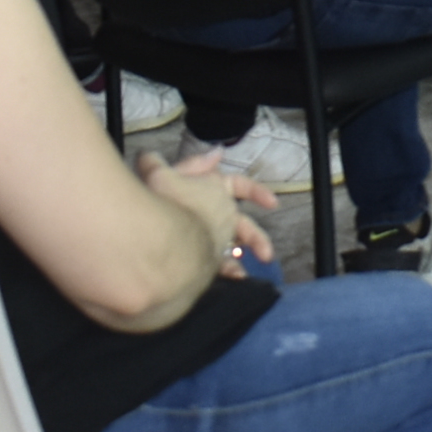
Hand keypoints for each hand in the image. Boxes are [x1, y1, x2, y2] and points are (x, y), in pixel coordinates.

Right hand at [139, 148, 275, 274]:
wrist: (164, 237)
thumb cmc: (164, 200)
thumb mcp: (157, 173)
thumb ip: (161, 161)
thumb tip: (212, 152)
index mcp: (216, 188)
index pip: (242, 185)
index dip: (256, 192)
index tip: (274, 203)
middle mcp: (223, 215)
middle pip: (244, 227)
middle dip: (256, 239)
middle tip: (267, 254)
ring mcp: (218, 240)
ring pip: (232, 251)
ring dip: (235, 260)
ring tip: (239, 273)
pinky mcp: (208, 262)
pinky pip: (220, 267)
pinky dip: (224, 272)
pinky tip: (226, 279)